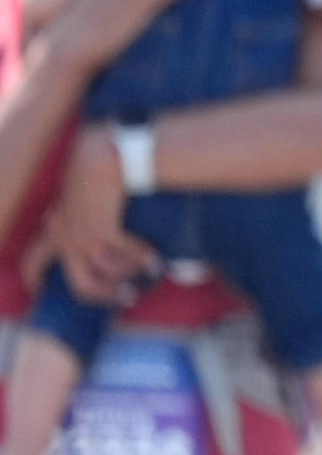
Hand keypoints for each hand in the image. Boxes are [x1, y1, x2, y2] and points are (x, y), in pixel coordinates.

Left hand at [40, 127, 156, 304]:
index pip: (33, 261)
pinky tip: (154, 253)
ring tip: (149, 270)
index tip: (40, 290)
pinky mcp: (104, 232)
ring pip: (110, 275)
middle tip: (124, 297)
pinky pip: (128, 255)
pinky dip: (144, 255)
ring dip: (133, 274)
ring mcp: (85, 238)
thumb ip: (67, 213)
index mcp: (56, 229)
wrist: (101, 157)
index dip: (34, 279)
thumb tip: (69, 223)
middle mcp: (67, 240)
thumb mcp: (71, 194)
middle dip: (106, 296)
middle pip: (82, 286)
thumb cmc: (90, 168)